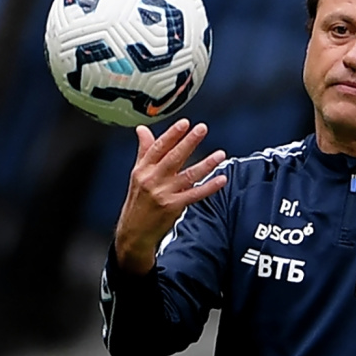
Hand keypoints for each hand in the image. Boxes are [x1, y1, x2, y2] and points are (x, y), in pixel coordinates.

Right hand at [114, 118, 226, 273]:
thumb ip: (144, 150)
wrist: (134, 232)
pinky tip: (221, 179)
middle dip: (189, 142)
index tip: (184, 123)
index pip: (158, 147)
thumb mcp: (137, 174)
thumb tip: (142, 129)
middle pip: (173, 157)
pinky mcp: (173, 207)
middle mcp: (152, 179)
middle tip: (202, 129)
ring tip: (220, 154)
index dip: (172, 134)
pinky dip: (209, 187)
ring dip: (206, 164)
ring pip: (188, 175)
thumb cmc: (138, 200)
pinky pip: (195, 194)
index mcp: (143, 169)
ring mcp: (163, 194)